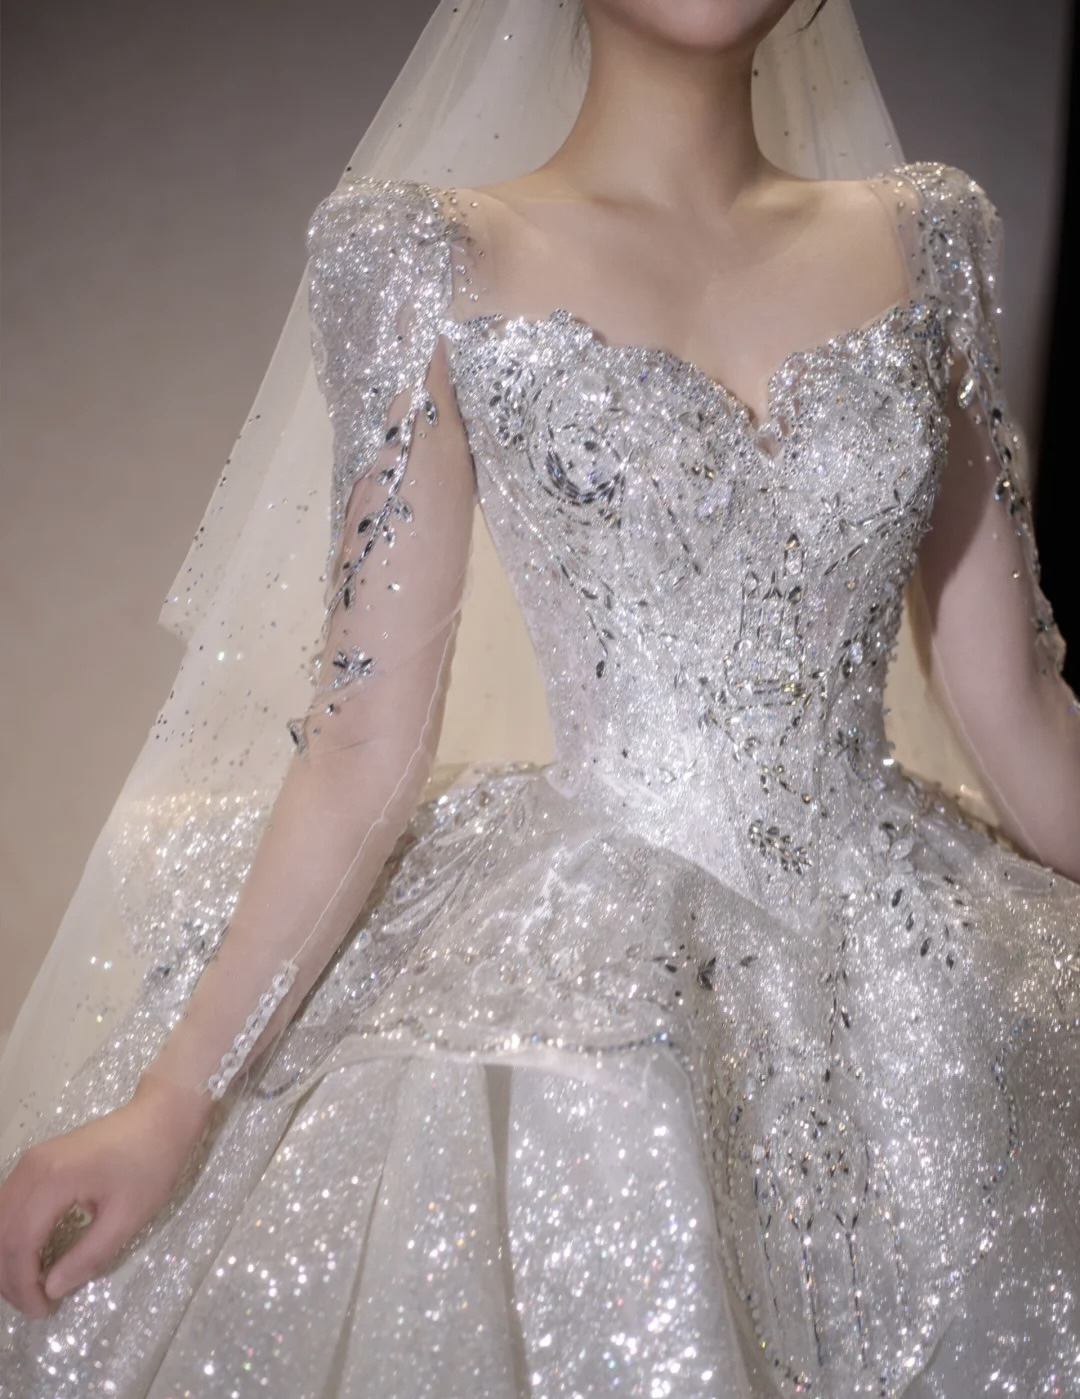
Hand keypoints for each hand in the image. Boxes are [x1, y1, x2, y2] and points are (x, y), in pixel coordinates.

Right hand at [0, 1075, 209, 1318]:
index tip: (43, 1311)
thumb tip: (52, 1289)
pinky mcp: (38, 1160)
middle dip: (10, 1277)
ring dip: (7, 1257)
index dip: (23, 1286)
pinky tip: (30, 1256)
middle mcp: (31, 1168)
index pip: (18, 1244)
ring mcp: (31, 1161)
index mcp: (53, 1180)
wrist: (162, 1115)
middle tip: (36, 1305)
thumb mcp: (128, 1217)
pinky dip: (11, 1235)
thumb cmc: (152, 1163)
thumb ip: (88, 1256)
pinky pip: (9, 1205)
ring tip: (31, 1286)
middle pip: (0, 1233)